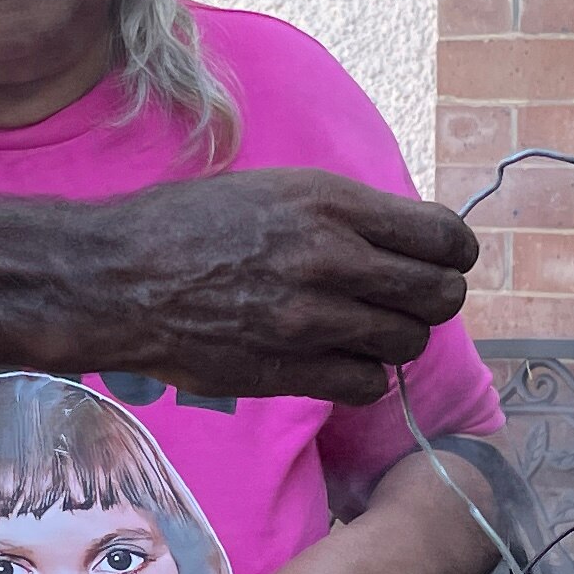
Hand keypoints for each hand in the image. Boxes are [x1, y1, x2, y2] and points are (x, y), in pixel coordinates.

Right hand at [81, 171, 473, 405]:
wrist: (118, 278)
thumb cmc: (190, 225)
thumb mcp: (274, 190)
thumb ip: (344, 214)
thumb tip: (407, 240)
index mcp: (329, 204)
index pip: (442, 236)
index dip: (454, 253)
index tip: (446, 259)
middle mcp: (328, 259)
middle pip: (437, 295)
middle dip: (435, 298)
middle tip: (412, 298)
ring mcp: (308, 320)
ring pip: (406, 343)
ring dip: (397, 338)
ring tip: (367, 327)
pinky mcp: (287, 370)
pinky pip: (366, 383)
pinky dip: (363, 374)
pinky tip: (340, 358)